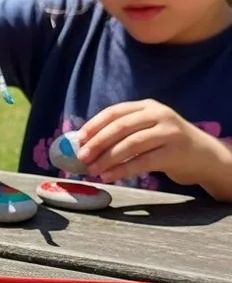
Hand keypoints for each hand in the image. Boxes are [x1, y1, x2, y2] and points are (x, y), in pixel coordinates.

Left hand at [77, 100, 214, 184]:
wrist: (204, 156)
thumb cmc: (168, 144)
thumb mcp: (149, 129)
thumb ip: (125, 132)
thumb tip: (87, 144)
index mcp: (147, 106)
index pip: (116, 112)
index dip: (95, 125)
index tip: (79, 139)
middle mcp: (159, 115)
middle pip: (121, 127)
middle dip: (98, 142)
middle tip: (82, 157)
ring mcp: (168, 133)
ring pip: (130, 144)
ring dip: (107, 158)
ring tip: (92, 170)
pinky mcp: (173, 153)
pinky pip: (142, 162)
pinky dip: (122, 170)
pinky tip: (108, 176)